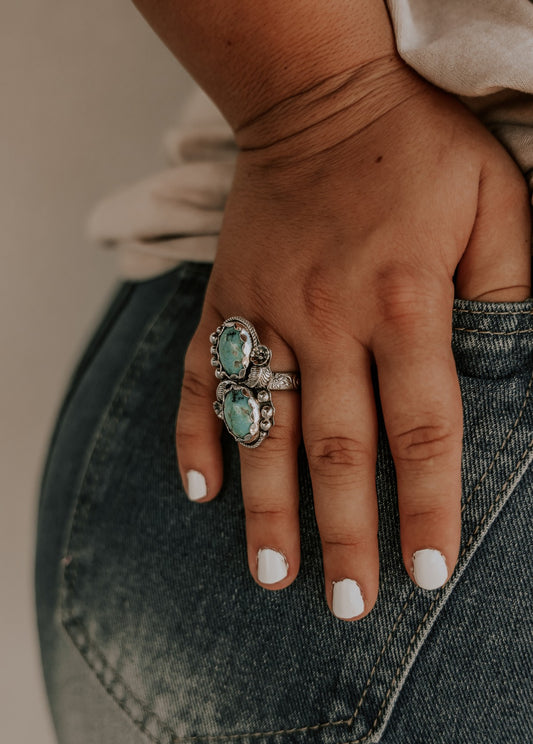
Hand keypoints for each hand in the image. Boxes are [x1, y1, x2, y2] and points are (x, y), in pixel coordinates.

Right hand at [175, 67, 530, 619]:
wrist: (316, 99)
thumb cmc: (416, 151)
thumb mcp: (498, 205)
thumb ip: (514, 290)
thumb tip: (524, 369)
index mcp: (402, 301)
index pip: (423, 429)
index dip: (429, 507)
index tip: (429, 574)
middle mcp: (326, 319)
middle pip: (338, 449)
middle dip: (345, 534)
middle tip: (348, 605)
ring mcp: (265, 314)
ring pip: (266, 429)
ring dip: (268, 508)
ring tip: (273, 577)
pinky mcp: (224, 302)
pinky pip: (203, 379)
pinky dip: (197, 436)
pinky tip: (199, 491)